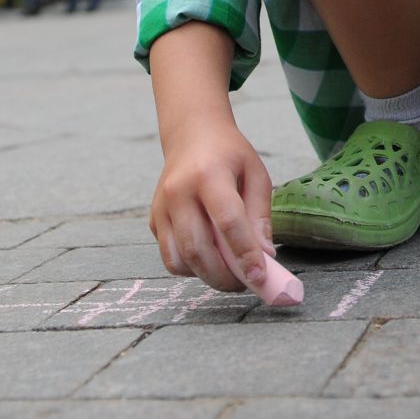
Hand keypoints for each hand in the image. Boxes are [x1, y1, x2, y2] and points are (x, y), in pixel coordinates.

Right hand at [150, 115, 274, 292]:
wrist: (192, 134)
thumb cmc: (229, 155)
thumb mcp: (256, 174)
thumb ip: (260, 215)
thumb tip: (265, 256)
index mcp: (208, 175)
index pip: (227, 222)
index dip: (244, 253)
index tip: (259, 277)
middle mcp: (178, 191)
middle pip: (197, 248)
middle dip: (223, 276)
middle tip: (246, 283)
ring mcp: (161, 207)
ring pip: (179, 259)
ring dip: (206, 276)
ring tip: (229, 274)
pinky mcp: (154, 219)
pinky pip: (170, 256)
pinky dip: (191, 268)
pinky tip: (209, 259)